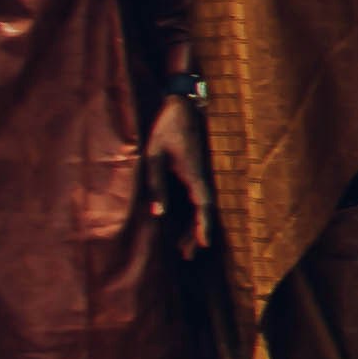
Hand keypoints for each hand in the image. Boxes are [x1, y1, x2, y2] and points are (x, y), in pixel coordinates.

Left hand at [143, 93, 212, 251]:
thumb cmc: (165, 127)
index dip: (203, 226)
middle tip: (187, 255)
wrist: (180, 103)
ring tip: (184, 246)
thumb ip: (155, 185)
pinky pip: (198, 195)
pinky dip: (193, 211)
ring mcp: (200, 172)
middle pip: (203, 210)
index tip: (204, 245)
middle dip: (196, 233)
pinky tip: (185, 220)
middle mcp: (200, 175)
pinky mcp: (195, 168)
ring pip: (201, 204)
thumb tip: (157, 214)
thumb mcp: (153, 156)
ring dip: (194, 224)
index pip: (203, 206)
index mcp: (193, 173)